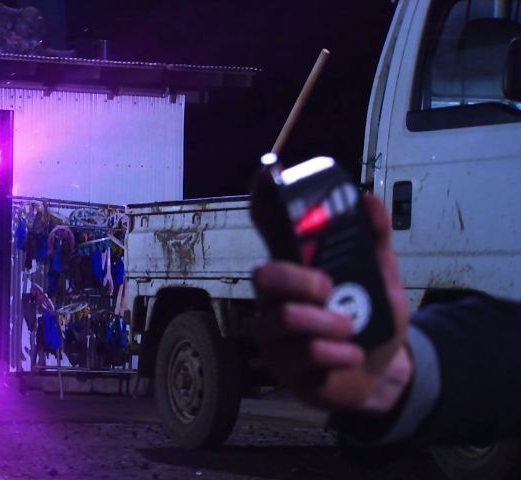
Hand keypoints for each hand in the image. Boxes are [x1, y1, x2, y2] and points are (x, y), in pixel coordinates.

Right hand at [252, 196, 411, 412]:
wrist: (378, 375)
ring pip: (283, 317)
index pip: (269, 229)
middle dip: (299, 279)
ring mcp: (275, 331)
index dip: (264, 200)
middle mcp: (277, 296)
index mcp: (296, 267)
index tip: (268, 173)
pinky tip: (349, 355)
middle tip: (328, 288)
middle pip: (264, 274)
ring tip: (349, 330)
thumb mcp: (383, 281)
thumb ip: (376, 242)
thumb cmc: (369, 324)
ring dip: (327, 323)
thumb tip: (370, 199)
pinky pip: (301, 354)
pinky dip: (335, 354)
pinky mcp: (281, 365)